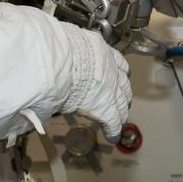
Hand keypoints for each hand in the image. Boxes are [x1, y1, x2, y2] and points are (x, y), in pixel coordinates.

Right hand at [61, 27, 131, 142]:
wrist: (60, 63)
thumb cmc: (58, 51)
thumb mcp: (69, 45)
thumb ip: (72, 51)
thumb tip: (60, 53)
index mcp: (103, 52)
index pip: (118, 64)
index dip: (119, 73)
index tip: (120, 76)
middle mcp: (111, 70)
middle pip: (124, 85)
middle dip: (122, 93)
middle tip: (120, 99)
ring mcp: (111, 90)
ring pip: (121, 104)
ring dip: (120, 111)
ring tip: (118, 118)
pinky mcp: (107, 108)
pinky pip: (113, 122)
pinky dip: (113, 130)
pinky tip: (113, 136)